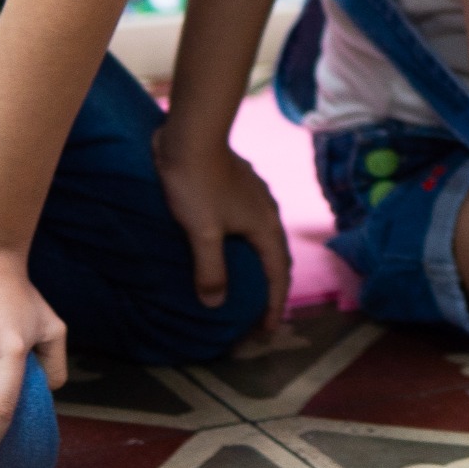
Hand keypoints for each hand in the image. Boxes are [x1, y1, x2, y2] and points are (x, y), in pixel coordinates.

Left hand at [152, 119, 290, 325]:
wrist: (190, 137)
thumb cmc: (197, 185)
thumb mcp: (201, 232)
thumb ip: (210, 270)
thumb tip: (215, 303)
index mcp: (265, 225)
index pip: (278, 273)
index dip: (273, 304)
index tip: (266, 330)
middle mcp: (267, 211)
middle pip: (276, 256)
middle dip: (272, 288)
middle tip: (260, 314)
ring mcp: (255, 196)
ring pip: (264, 238)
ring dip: (260, 264)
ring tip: (247, 283)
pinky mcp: (240, 186)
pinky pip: (251, 224)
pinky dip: (247, 245)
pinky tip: (229, 245)